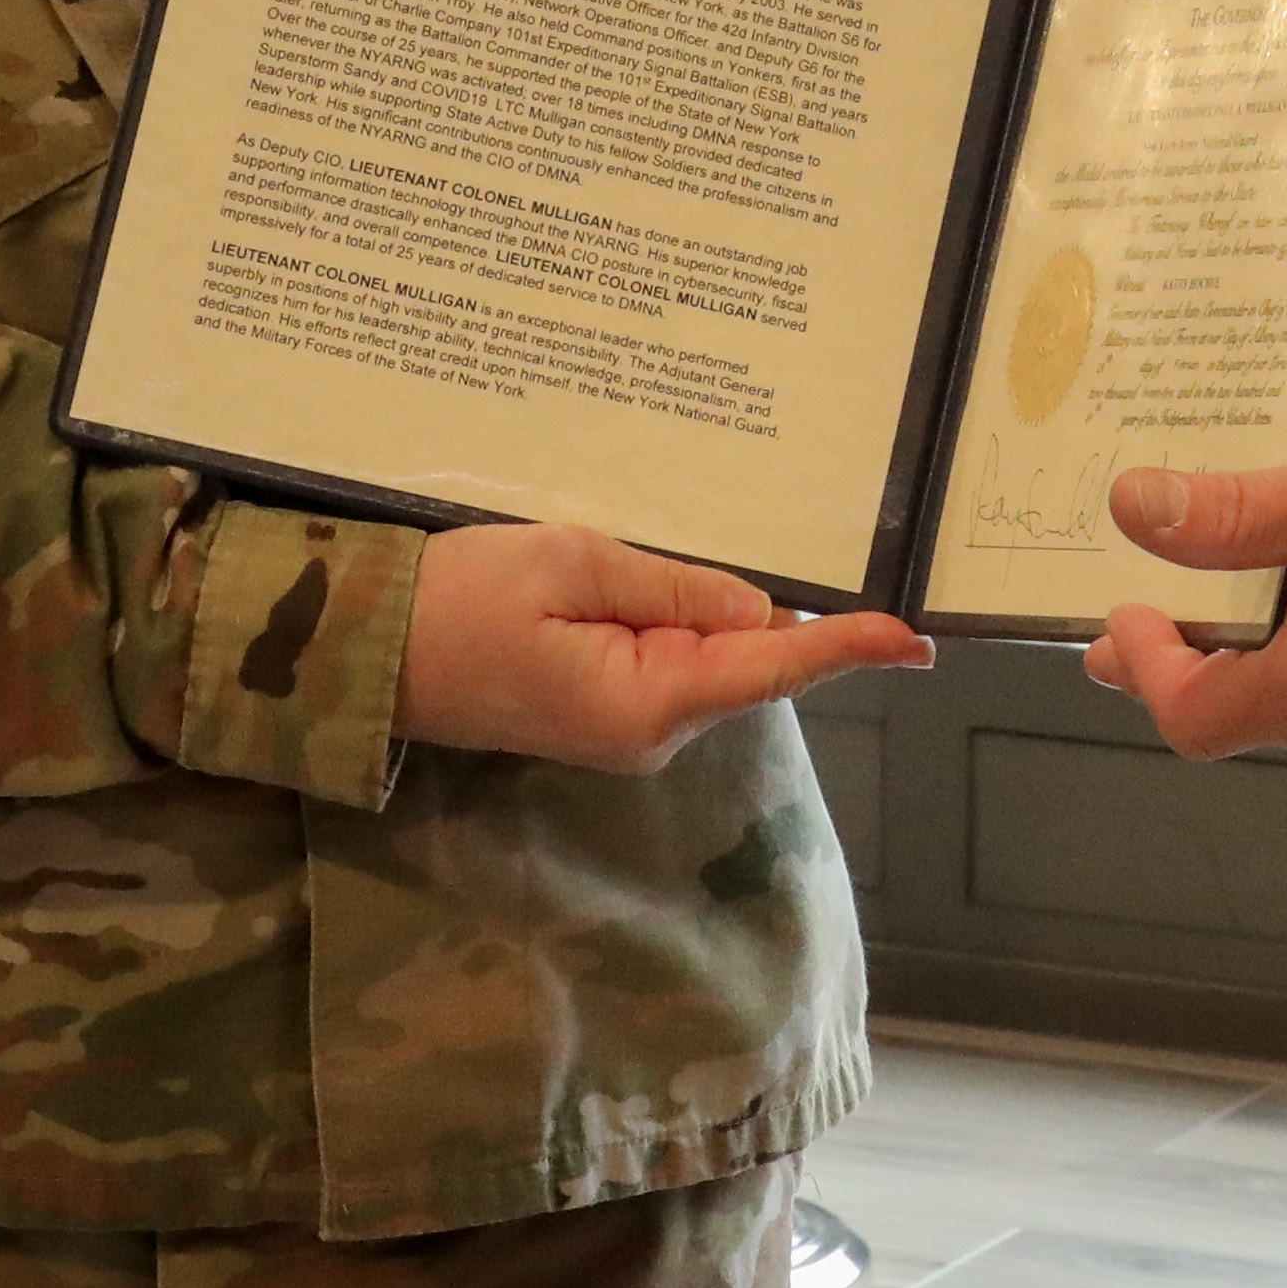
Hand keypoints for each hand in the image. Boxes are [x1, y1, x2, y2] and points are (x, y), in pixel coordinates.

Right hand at [401, 521, 928, 774]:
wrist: (369, 650)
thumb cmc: (459, 599)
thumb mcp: (568, 565)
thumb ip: (670, 587)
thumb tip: (760, 610)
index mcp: (647, 701)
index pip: (772, 668)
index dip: (848, 648)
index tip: (917, 637)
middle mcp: (651, 729)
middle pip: (749, 659)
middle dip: (780, 607)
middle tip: (814, 560)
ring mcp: (630, 725)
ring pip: (713, 656)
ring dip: (721, 608)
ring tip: (686, 558)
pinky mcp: (608, 707)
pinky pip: (674, 658)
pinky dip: (687, 619)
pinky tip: (673, 578)